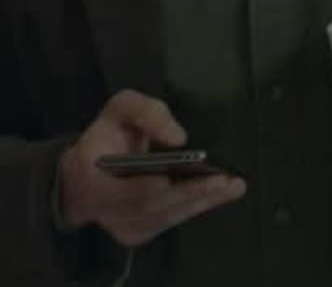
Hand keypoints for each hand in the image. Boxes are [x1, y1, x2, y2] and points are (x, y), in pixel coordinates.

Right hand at [58, 90, 246, 246]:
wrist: (86, 173)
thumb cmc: (108, 136)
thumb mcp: (121, 109)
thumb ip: (147, 113)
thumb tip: (178, 138)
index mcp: (87, 177)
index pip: (114, 190)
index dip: (139, 188)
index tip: (165, 180)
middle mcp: (101, 209)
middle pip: (148, 206)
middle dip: (188, 193)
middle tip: (224, 181)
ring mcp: (118, 225)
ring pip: (163, 217)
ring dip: (200, 202)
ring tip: (232, 187)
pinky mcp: (135, 233)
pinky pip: (169, 221)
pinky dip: (195, 207)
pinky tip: (218, 194)